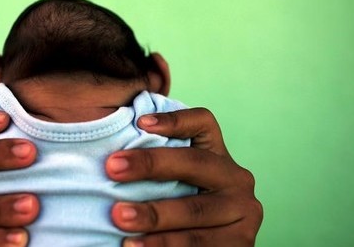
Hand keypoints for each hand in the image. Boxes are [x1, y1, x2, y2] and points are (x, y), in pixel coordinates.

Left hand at [106, 108, 262, 245]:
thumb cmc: (177, 212)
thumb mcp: (176, 185)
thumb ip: (157, 170)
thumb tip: (110, 156)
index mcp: (218, 156)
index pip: (203, 124)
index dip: (174, 120)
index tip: (140, 123)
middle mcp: (235, 179)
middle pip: (194, 163)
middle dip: (150, 164)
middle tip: (112, 168)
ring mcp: (243, 213)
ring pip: (194, 210)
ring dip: (154, 214)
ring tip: (119, 218)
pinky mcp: (241, 244)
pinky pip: (199, 244)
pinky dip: (165, 245)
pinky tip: (138, 246)